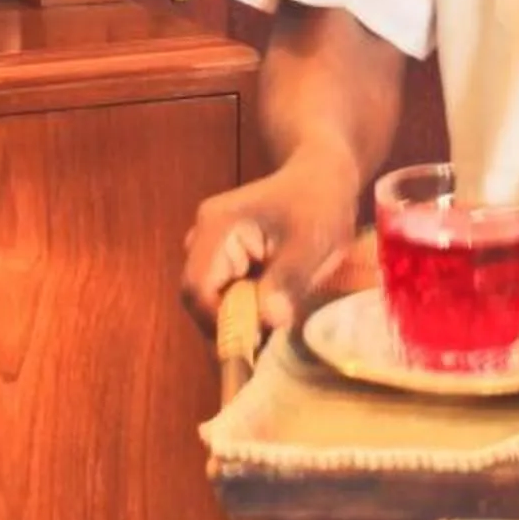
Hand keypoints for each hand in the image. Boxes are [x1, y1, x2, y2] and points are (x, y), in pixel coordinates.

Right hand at [181, 146, 360, 338]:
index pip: (197, 288)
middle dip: (230, 324)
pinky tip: (273, 309)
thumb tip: (269, 322)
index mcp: (217, 228)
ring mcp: (210, 247)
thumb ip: (288, 280)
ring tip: (274, 325)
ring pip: (211, 299)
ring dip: (239, 318)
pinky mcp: (223, 258)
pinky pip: (224, 292)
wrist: (321, 175)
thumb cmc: (319, 202)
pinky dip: (245, 308)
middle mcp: (203, 237)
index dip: (217, 323)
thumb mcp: (312, 242)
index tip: (252, 345)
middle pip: (199, 298)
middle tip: (267, 343)